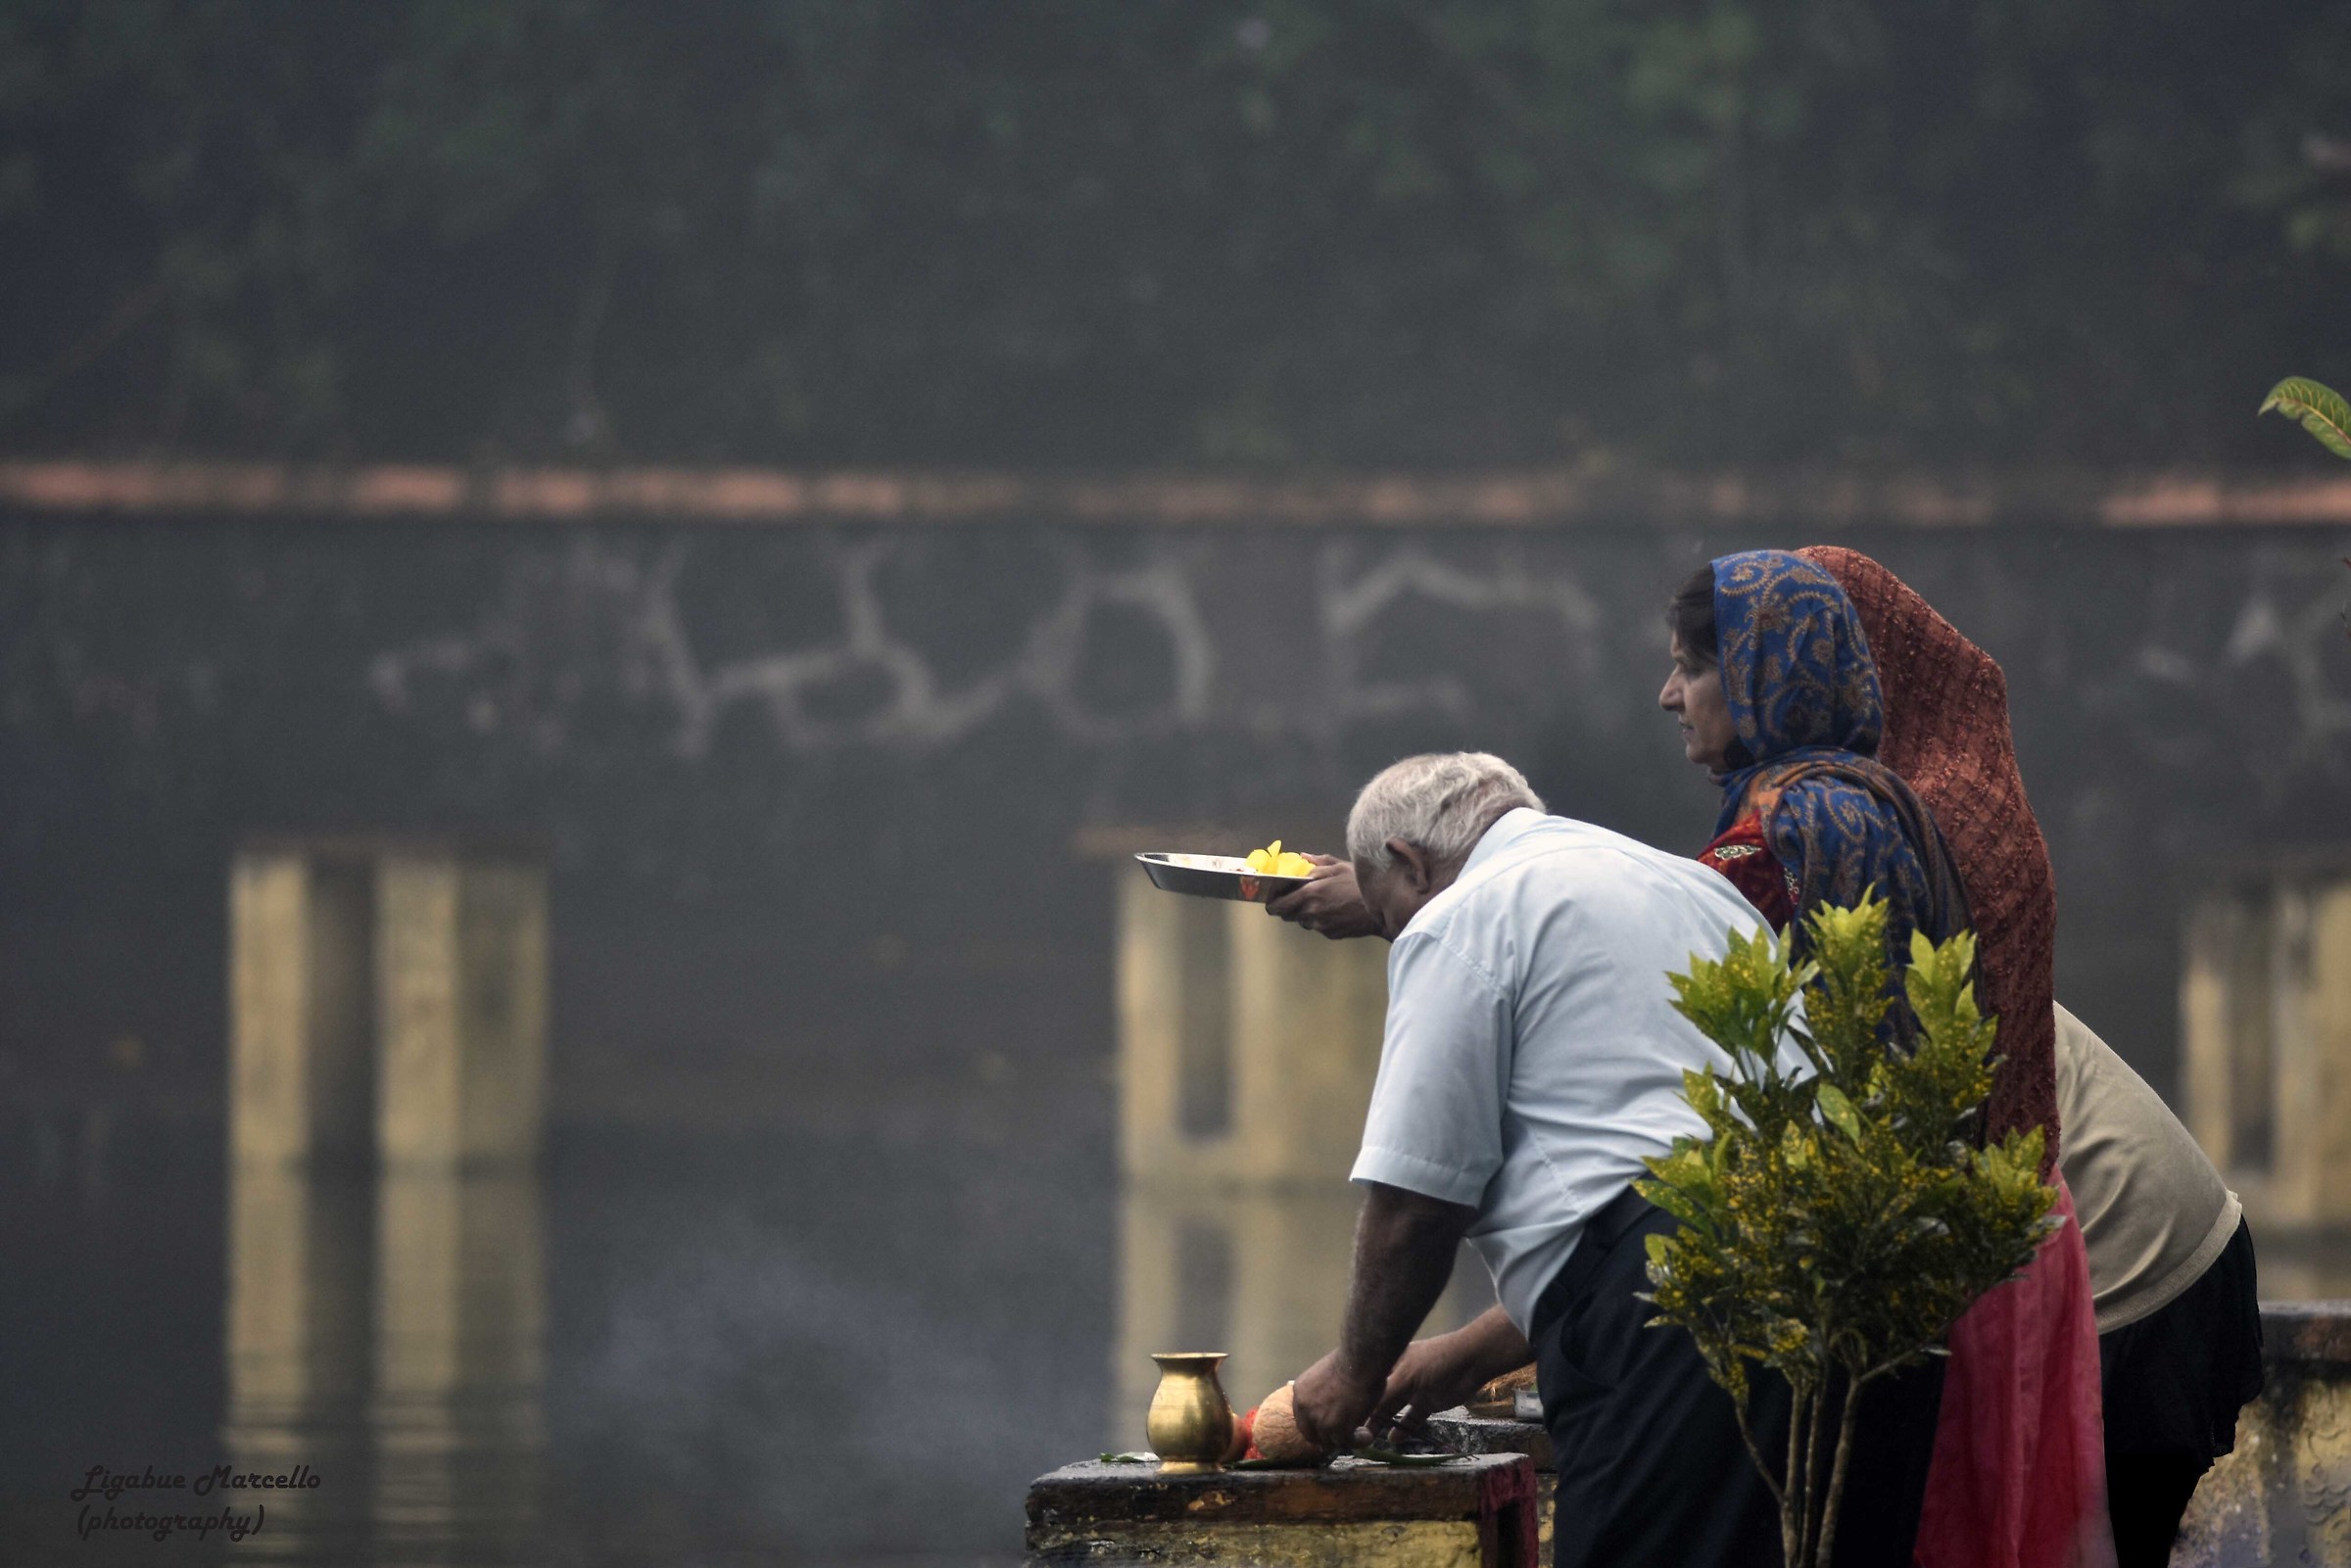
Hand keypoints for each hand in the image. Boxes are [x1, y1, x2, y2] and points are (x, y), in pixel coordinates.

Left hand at [1264, 855, 1380, 939]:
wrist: (1381, 909)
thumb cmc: (1359, 885)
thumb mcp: (1339, 867)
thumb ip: (1317, 863)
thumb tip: (1301, 857)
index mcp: (1310, 893)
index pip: (1278, 905)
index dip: (1272, 903)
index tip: (1272, 899)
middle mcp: (1311, 912)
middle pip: (1287, 915)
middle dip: (1288, 907)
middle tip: (1296, 897)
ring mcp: (1320, 925)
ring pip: (1302, 921)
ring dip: (1305, 913)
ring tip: (1320, 902)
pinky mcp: (1329, 934)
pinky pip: (1317, 927)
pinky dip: (1319, 920)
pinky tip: (1333, 910)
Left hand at [1290, 1348, 1386, 1453]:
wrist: (1361, 1361)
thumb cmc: (1349, 1360)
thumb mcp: (1324, 1375)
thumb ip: (1321, 1392)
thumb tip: (1330, 1401)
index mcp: (1300, 1392)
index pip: (1302, 1418)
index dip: (1316, 1426)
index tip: (1328, 1428)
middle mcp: (1306, 1408)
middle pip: (1311, 1434)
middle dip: (1327, 1437)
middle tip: (1343, 1436)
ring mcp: (1320, 1421)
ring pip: (1331, 1440)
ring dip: (1346, 1439)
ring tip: (1361, 1434)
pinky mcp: (1338, 1429)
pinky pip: (1347, 1443)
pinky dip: (1358, 1441)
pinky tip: (1367, 1435)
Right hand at [1365, 1331, 1494, 1439]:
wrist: (1470, 1362)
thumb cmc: (1434, 1362)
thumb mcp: (1405, 1377)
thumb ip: (1384, 1397)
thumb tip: (1361, 1414)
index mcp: (1390, 1365)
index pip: (1369, 1385)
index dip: (1358, 1400)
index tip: (1346, 1417)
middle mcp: (1399, 1377)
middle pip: (1380, 1399)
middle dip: (1369, 1415)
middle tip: (1356, 1433)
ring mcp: (1414, 1390)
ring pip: (1395, 1410)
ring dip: (1384, 1423)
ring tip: (1371, 1439)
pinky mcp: (1429, 1402)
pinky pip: (1413, 1418)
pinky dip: (1405, 1429)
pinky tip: (1395, 1440)